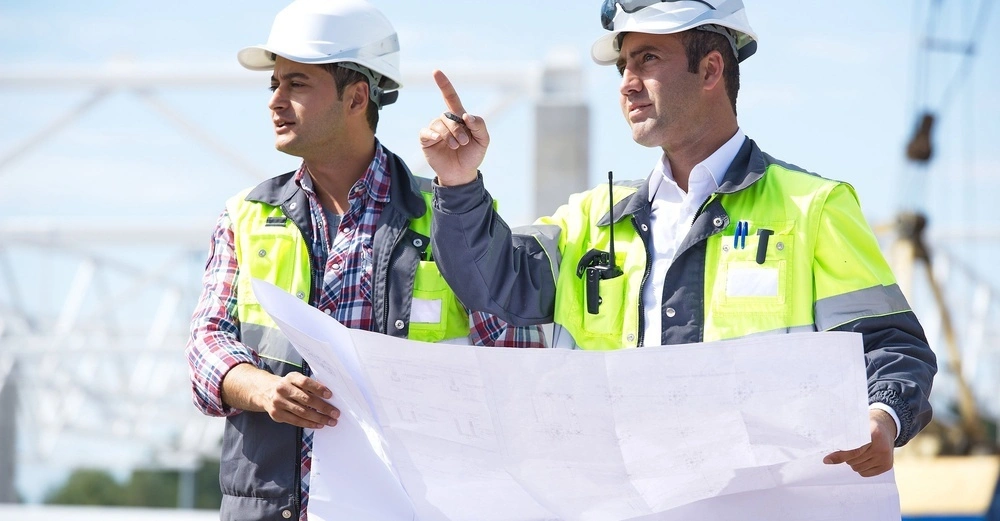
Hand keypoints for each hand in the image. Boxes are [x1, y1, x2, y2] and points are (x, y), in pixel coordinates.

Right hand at [258, 371, 339, 428]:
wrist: (266, 392)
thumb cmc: (289, 386)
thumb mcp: (296, 380)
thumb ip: (309, 385)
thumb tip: (329, 396)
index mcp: (291, 378)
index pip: (305, 383)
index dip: (318, 389)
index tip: (330, 395)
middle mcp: (283, 389)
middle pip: (306, 399)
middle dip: (323, 407)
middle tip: (335, 413)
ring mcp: (278, 402)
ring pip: (302, 412)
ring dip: (318, 418)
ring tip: (330, 421)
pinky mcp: (277, 414)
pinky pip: (296, 421)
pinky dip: (309, 424)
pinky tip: (318, 425)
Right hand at [419, 70, 488, 185]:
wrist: (462, 174)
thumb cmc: (472, 155)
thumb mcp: (483, 140)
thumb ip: (479, 125)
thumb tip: (466, 115)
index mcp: (459, 118)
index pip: (450, 97)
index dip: (444, 84)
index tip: (436, 71)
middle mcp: (445, 121)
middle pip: (448, 116)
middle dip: (458, 128)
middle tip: (464, 142)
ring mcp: (435, 130)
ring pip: (439, 124)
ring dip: (449, 135)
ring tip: (456, 146)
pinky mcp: (426, 140)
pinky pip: (426, 132)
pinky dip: (433, 134)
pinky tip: (438, 140)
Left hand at [823, 408, 896, 476]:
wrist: (885, 427)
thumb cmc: (866, 427)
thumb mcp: (856, 427)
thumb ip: (844, 439)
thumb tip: (827, 459)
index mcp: (874, 433)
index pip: (854, 450)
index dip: (840, 455)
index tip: (827, 459)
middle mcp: (882, 447)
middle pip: (854, 460)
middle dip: (847, 457)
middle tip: (848, 448)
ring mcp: (886, 458)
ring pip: (858, 468)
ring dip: (853, 462)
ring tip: (858, 452)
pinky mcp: (887, 466)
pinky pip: (865, 474)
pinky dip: (861, 468)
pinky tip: (864, 458)